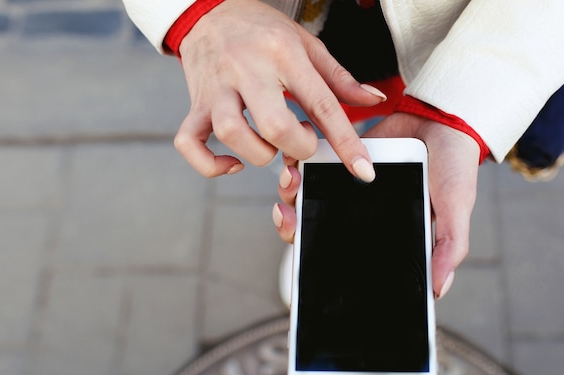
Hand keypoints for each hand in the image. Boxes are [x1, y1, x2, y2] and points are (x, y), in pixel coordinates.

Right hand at [175, 0, 384, 180]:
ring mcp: (217, 88)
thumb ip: (339, 77)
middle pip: (274, 125)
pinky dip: (210, 164)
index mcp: (283, 53)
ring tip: (271, 145)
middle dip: (298, 147)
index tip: (362, 169)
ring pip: (231, 134)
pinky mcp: (195, 104)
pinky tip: (233, 162)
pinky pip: (190, 142)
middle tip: (303, 141)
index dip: (345, 142)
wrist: (207, 10)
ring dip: (258, 154)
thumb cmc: (260, 30)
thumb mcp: (305, 43)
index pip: (321, 103)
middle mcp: (247, 70)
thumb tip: (373, 100)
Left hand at [273, 113, 479, 298]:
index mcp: (383, 233)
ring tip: (291, 180)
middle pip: (316, 230)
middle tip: (286, 215)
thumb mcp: (456, 208)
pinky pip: (312, 165)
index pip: (345, 257)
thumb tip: (438, 291)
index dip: (319, 261)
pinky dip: (298, 164)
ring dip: (290, 193)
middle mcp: (360, 214)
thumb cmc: (455, 167)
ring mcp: (348, 186)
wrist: (447, 117)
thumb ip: (448, 246)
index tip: (300, 257)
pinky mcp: (341, 157)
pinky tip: (293, 160)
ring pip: (308, 198)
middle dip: (294, 226)